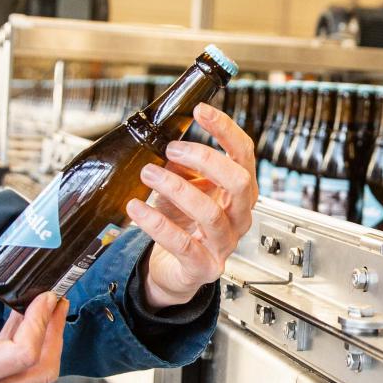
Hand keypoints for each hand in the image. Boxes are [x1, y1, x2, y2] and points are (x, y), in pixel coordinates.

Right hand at [0, 252, 66, 382]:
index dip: (40, 322)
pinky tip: (21, 321)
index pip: (23, 354)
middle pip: (42, 370)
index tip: (44, 296)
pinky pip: (16, 373)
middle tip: (57, 299)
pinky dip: (27, 346)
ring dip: (46, 340)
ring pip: (33, 375)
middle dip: (56, 332)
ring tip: (46, 306)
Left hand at [127, 103, 257, 308]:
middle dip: (205, 159)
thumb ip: (180, 167)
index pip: (244, 155)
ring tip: (149, 174)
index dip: (225, 130)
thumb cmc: (183, 227)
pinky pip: (182, 243)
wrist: (174, 270)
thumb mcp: (182, 188)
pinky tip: (138, 208)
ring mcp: (224, 244)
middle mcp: (238, 217)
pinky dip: (156, 222)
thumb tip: (169, 143)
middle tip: (172, 149)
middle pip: (239, 182)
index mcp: (239, 193)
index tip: (201, 111)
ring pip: (209, 212)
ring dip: (175, 187)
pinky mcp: (203, 267)